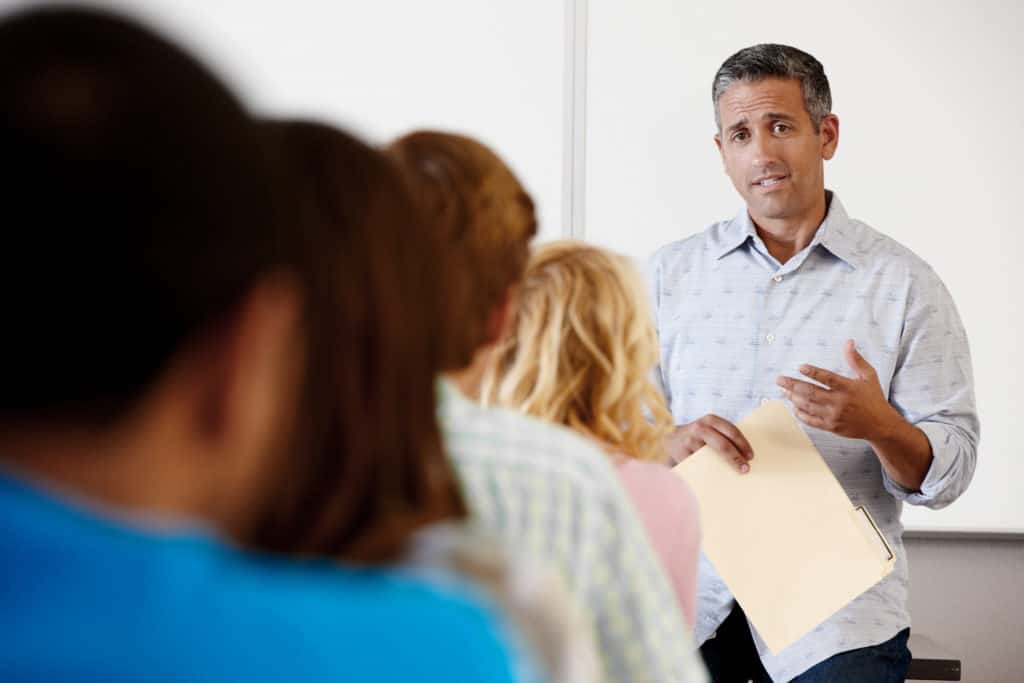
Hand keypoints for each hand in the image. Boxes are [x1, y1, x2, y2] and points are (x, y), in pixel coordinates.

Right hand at [665, 414, 753, 472]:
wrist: (672, 439)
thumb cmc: (698, 436)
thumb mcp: (710, 429)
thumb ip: (723, 436)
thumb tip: (746, 454)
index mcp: (710, 420)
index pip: (731, 431)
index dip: (743, 444)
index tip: (751, 456)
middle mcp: (699, 428)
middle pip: (722, 445)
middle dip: (736, 458)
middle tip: (746, 469)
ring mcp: (690, 441)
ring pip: (711, 457)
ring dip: (724, 467)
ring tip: (734, 474)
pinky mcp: (682, 454)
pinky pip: (699, 465)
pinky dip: (710, 471)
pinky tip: (718, 477)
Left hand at [776, 340, 900, 440]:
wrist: (880, 425)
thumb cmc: (873, 398)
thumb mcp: (869, 376)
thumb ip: (856, 360)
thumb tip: (848, 342)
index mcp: (848, 388)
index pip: (827, 378)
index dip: (813, 372)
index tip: (800, 367)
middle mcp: (839, 402)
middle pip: (811, 392)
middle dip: (792, 385)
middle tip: (779, 379)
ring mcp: (834, 416)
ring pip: (808, 406)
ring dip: (793, 398)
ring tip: (783, 390)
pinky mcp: (831, 427)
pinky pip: (811, 420)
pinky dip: (800, 413)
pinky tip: (793, 406)